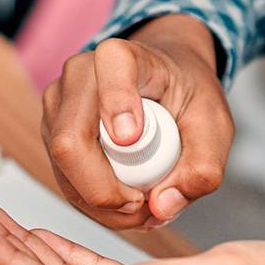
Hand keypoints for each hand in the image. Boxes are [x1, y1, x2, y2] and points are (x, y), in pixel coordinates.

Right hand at [40, 15, 232, 230]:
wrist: (165, 83)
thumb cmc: (187, 95)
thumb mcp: (214, 125)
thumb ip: (203, 167)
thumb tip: (161, 206)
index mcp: (125, 57)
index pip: (111, 68)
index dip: (116, 102)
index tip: (132, 138)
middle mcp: (80, 75)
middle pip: (70, 141)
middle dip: (106, 190)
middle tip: (144, 206)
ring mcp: (59, 105)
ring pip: (63, 168)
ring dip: (102, 204)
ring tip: (141, 207)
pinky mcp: (50, 133)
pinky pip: (63, 179)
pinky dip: (93, 204)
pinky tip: (122, 203)